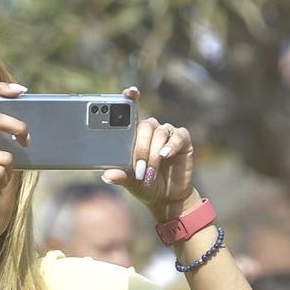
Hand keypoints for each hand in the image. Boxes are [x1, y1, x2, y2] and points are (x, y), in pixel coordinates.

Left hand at [102, 87, 197, 218]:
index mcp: (133, 134)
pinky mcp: (182, 140)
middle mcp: (150, 130)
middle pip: (144, 126)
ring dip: (153, 154)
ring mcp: (166, 133)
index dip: (130, 98)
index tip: (130, 92)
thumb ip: (120, 176)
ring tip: (149, 171)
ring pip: (159, 133)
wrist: (166, 197)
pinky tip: (164, 155)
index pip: (131, 111)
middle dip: (140, 148)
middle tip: (138, 168)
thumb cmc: (144, 185)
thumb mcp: (130, 183)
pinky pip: (177, 136)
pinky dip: (170, 145)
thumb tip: (107, 176)